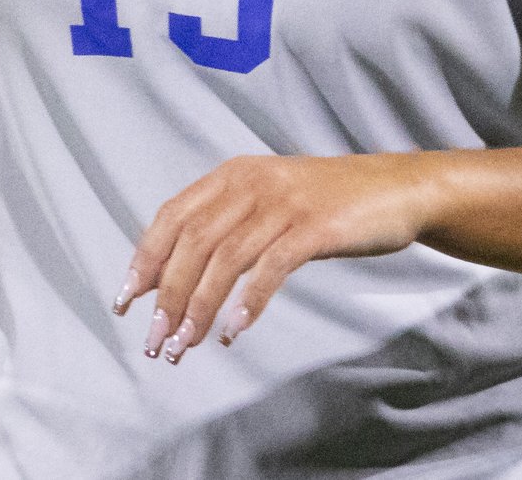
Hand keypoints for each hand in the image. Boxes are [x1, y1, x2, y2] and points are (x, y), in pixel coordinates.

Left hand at [111, 153, 433, 363]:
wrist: (395, 188)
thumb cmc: (326, 202)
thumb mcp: (266, 200)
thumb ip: (221, 227)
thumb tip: (168, 276)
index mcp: (232, 175)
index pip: (171, 217)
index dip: (143, 260)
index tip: (126, 302)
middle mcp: (251, 184)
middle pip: (192, 243)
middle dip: (166, 297)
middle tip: (156, 341)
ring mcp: (284, 204)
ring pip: (225, 259)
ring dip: (198, 308)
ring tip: (185, 346)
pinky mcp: (315, 227)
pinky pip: (271, 267)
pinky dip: (248, 302)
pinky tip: (233, 331)